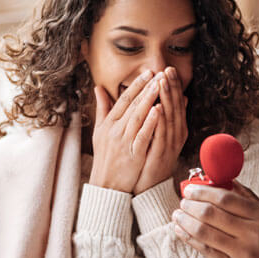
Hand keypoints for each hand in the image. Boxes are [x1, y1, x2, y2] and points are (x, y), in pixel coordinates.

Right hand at [89, 70, 162, 192]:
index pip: (123, 100)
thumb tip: (98, 87)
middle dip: (146, 88)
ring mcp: (123, 142)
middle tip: (158, 74)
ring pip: (137, 117)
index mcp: (108, 124)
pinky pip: (142, 135)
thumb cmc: (105, 156)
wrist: (106, 184)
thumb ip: (102, 109)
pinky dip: (150, 122)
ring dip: (149, 100)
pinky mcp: (133, 154)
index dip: (136, 85)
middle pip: (131, 105)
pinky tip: (159, 110)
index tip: (147, 72)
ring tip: (159, 86)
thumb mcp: (100, 131)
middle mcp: (115, 131)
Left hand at [133, 66, 187, 193]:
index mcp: (176, 129)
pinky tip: (158, 108)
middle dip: (171, 87)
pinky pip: (161, 134)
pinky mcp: (161, 154)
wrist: (149, 187)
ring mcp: (170, 144)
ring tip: (163, 82)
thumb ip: (168, 116)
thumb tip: (181, 97)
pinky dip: (160, 121)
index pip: (176, 103)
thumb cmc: (151, 159)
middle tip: (167, 69)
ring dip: (167, 99)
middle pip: (175, 107)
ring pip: (170, 117)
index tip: (168, 69)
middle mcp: (176, 135)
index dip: (173, 86)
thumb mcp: (160, 135)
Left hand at [172, 183, 258, 257]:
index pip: (227, 198)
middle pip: (212, 213)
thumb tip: (229, 183)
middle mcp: (254, 234)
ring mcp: (243, 254)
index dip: (204, 191)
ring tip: (177, 214)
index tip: (191, 188)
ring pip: (205, 231)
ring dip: (185, 221)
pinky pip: (207, 251)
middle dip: (191, 204)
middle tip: (182, 199)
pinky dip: (190, 239)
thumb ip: (252, 202)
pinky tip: (182, 232)